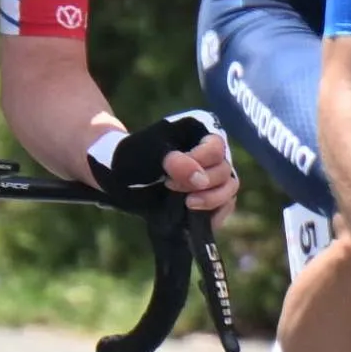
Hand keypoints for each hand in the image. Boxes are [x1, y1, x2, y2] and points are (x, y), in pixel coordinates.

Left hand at [92, 115, 238, 215]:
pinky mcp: (210, 199)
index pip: (215, 148)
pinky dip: (216, 214)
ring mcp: (213, 177)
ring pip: (229, 188)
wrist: (121, 179)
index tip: (171, 174)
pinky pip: (225, 206)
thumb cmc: (132, 158)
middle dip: (202, 183)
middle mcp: (211, 154)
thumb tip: (198, 176)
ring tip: (189, 205)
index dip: (200, 162)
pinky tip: (198, 218)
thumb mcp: (148, 154)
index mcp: (199, 133)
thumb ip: (173, 160)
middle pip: (224, 169)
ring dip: (212, 199)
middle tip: (172, 187)